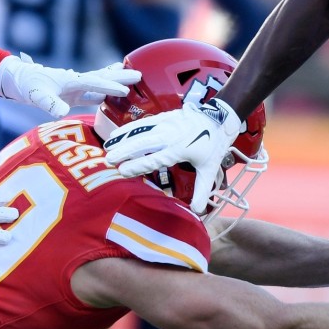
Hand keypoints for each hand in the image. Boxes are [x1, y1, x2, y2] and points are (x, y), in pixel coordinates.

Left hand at [0, 54, 140, 117]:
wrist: (17, 79)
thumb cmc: (27, 85)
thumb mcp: (36, 96)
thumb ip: (50, 103)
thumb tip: (62, 112)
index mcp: (72, 80)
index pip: (95, 83)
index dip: (110, 86)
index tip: (126, 90)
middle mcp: (76, 81)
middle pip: (103, 77)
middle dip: (121, 76)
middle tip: (139, 74)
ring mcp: (75, 86)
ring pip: (100, 83)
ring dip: (115, 80)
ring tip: (131, 76)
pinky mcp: (72, 93)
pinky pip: (93, 92)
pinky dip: (104, 92)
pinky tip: (111, 95)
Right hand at [102, 99, 240, 213]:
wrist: (220, 119)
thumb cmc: (214, 145)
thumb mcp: (210, 169)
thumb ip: (202, 190)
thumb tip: (197, 211)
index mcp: (181, 149)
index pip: (156, 159)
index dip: (139, 165)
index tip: (123, 171)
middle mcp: (171, 135)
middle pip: (144, 143)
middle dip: (125, 150)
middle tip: (108, 159)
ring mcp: (167, 124)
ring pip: (141, 131)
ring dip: (123, 138)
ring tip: (107, 145)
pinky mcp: (165, 116)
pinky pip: (145, 122)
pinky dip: (130, 128)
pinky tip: (117, 133)